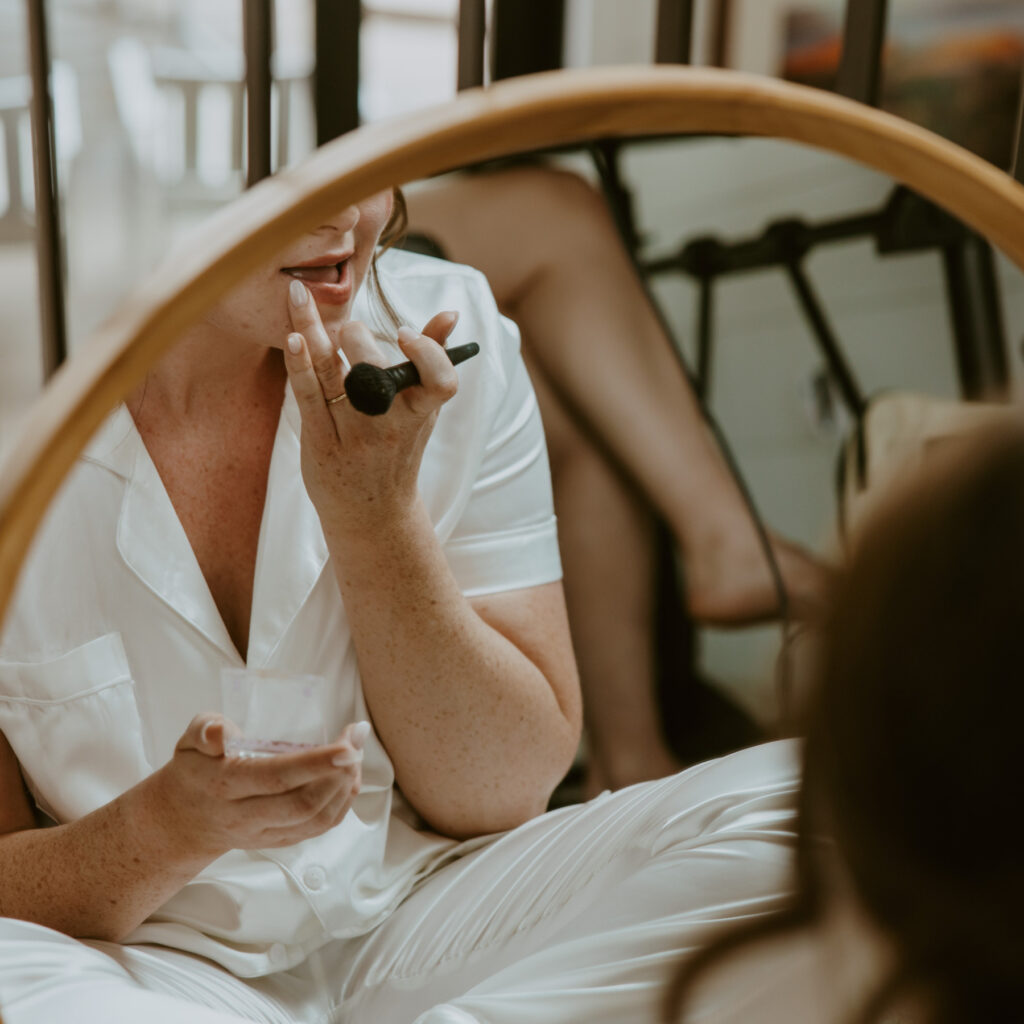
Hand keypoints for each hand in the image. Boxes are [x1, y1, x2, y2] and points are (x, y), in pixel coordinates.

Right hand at [149, 714, 367, 856]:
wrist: (182, 820)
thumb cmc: (194, 768)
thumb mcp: (189, 741)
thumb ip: (205, 729)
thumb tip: (222, 732)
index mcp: (225, 786)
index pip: (276, 778)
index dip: (316, 764)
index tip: (346, 746)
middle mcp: (245, 815)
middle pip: (302, 803)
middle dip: (340, 772)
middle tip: (357, 738)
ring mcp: (263, 833)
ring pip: (315, 820)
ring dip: (345, 787)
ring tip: (356, 754)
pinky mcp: (278, 840)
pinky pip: (317, 828)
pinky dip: (341, 804)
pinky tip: (350, 778)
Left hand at [283, 279, 459, 532]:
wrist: (373, 512)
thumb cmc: (400, 449)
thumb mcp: (425, 410)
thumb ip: (435, 358)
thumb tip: (451, 314)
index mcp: (421, 413)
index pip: (440, 382)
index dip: (427, 355)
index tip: (407, 334)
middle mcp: (390, 424)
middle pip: (376, 374)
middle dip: (358, 341)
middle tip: (349, 328)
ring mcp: (355, 433)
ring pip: (334, 374)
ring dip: (314, 331)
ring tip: (299, 297)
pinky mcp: (322, 440)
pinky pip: (309, 396)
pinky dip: (300, 365)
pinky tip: (293, 337)